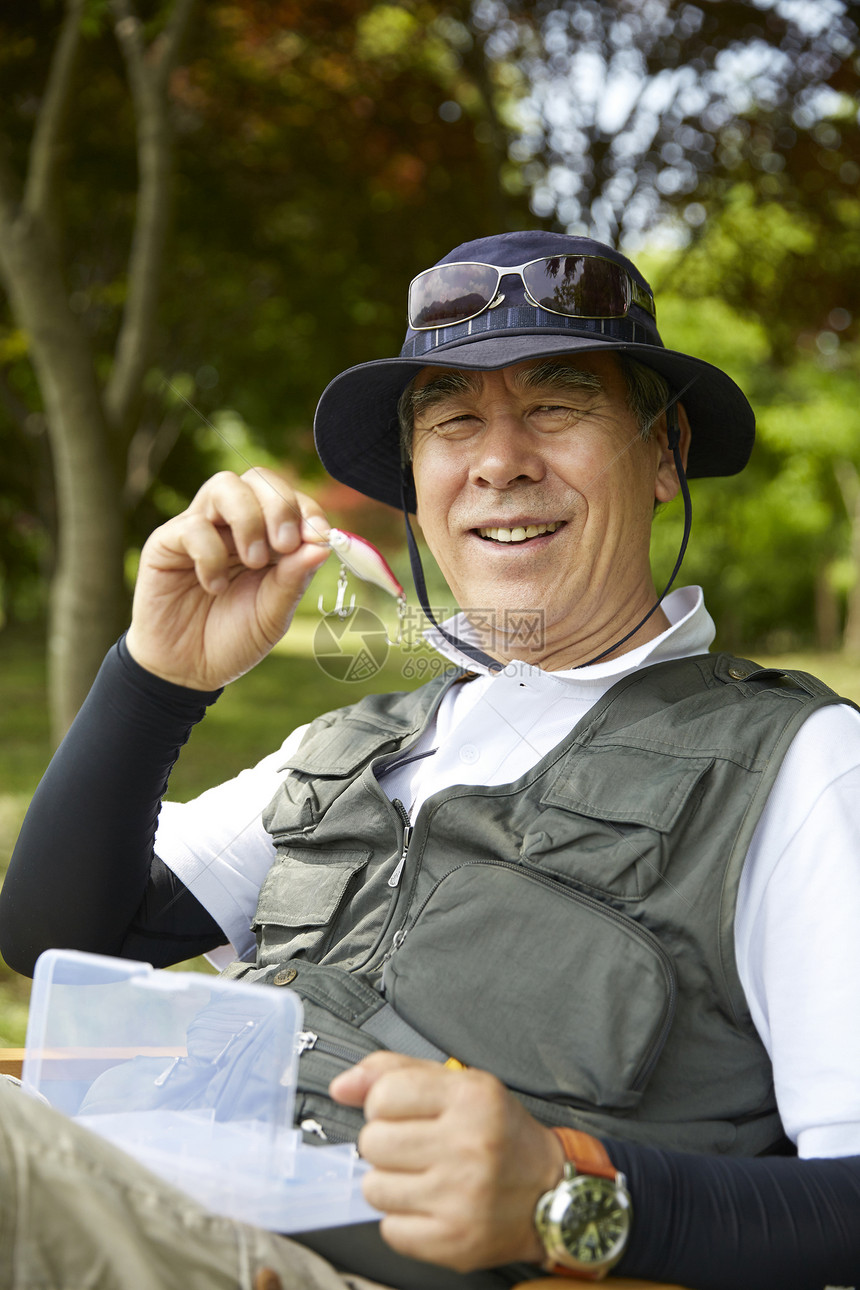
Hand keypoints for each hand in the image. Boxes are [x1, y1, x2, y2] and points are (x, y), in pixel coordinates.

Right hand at [125, 468, 330, 688]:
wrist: (188, 671)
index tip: (318, 538)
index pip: (289, 498)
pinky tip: (214, 586)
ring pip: (224, 486)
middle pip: (258, 479)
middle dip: (279, 506)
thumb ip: (293, 579)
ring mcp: (200, 529)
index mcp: (267, 537)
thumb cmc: (233, 638)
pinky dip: (210, 554)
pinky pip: (192, 525)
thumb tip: (322, 546)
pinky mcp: (167, 542)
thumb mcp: (273, 613)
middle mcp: (234, 525)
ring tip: (252, 561)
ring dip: (247, 519)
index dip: (307, 510)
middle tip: (285, 545)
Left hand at [330, 1052, 564, 1272]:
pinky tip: (431, 1205)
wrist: (551, 1192)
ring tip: (423, 1177)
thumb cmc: (500, 1134)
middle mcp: (468, 1146)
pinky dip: (403, 1219)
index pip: (383, 1094)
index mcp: (470, 1098)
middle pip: (372, 1142)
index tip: (403, 1112)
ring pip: (374, 1188)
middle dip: (385, 1144)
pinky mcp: (454, 1242)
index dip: (383, 1104)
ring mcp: (461, 1198)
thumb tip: (341, 1086)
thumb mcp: (459, 1084)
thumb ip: (395, 1072)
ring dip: (390, 1182)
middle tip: (416, 1147)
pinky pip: (389, 1229)